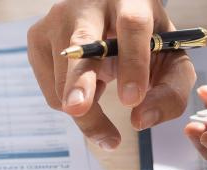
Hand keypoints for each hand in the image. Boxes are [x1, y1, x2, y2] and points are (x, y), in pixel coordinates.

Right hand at [27, 0, 195, 150]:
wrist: (111, 18)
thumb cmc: (144, 41)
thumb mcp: (169, 59)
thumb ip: (170, 91)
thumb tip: (142, 120)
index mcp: (131, 2)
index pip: (132, 27)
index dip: (133, 63)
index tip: (132, 99)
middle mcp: (88, 4)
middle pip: (82, 43)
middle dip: (80, 79)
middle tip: (79, 108)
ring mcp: (56, 19)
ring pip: (64, 78)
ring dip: (86, 108)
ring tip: (102, 92)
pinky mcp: (37, 38)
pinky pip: (51, 90)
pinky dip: (71, 100)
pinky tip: (85, 81)